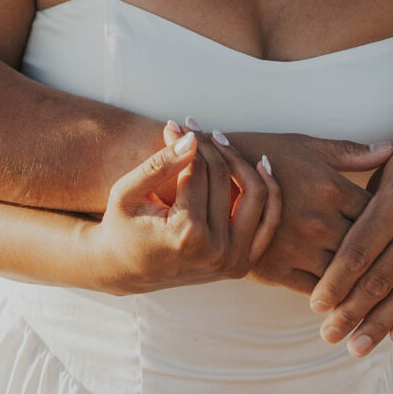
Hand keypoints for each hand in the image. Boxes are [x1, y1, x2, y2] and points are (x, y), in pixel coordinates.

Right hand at [84, 123, 280, 295]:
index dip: (188, 143)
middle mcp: (216, 252)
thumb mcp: (127, 193)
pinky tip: (260, 166)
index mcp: (186, 235)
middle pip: (225, 180)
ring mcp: (233, 261)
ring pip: (257, 198)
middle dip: (210, 148)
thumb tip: (191, 137)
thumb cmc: (122, 227)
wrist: (126, 270)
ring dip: (243, 164)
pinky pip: (268, 223)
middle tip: (195, 127)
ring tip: (222, 141)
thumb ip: (160, 164)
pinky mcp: (243, 264)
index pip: (199, 172)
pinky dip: (270, 193)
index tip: (178, 123)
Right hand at [218, 127, 392, 292]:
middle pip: (369, 250)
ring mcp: (297, 248)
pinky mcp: (274, 270)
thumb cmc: (258, 152)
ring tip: (390, 301)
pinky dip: (335, 302)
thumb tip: (391, 149)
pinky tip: (349, 306)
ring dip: (367, 289)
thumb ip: (350, 152)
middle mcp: (319, 221)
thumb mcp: (304, 145)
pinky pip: (314, 292)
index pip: (380, 213)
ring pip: (345, 278)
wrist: (203, 177)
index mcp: (331, 188)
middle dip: (391, 262)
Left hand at [308, 97, 392, 356]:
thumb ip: (361, 209)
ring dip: (380, 324)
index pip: (356, 253)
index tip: (315, 307)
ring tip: (357, 347)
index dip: (335, 283)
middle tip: (328, 337)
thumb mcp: (386, 169)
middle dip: (351, 313)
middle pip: (378, 279)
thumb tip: (327, 244)